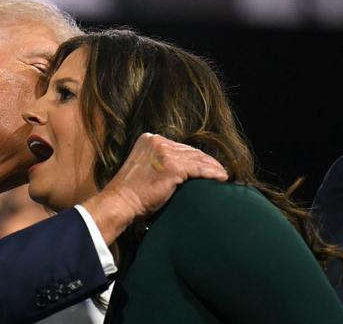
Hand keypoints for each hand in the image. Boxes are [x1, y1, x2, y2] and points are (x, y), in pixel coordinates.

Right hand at [83, 133, 227, 243]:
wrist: (119, 203)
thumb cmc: (130, 193)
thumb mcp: (142, 168)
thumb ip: (157, 162)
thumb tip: (181, 169)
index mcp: (148, 139)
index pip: (179, 146)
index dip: (195, 156)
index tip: (206, 164)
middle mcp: (156, 142)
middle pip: (190, 150)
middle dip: (206, 161)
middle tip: (219, 170)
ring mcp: (164, 153)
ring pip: (197, 158)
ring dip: (213, 167)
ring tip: (223, 175)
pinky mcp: (172, 167)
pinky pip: (199, 169)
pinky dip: (212, 174)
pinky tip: (221, 178)